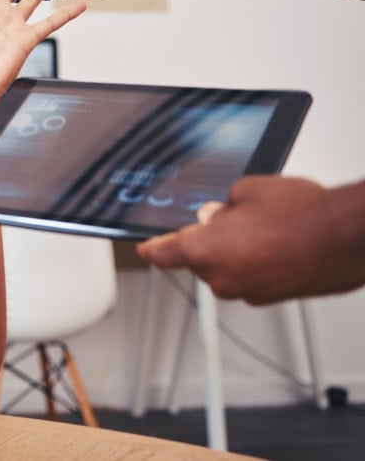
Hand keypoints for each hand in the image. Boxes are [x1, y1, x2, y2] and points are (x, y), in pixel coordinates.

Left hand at [137, 176, 364, 304]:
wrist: (347, 239)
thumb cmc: (303, 216)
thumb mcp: (248, 190)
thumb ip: (222, 205)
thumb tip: (217, 214)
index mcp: (203, 252)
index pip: (162, 254)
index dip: (151, 248)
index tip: (144, 247)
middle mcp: (221, 279)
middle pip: (198, 260)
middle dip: (209, 240)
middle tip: (233, 218)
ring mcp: (248, 293)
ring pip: (227, 270)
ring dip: (236, 253)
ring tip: (267, 228)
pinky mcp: (272, 298)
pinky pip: (252, 278)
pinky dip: (258, 264)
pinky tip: (279, 244)